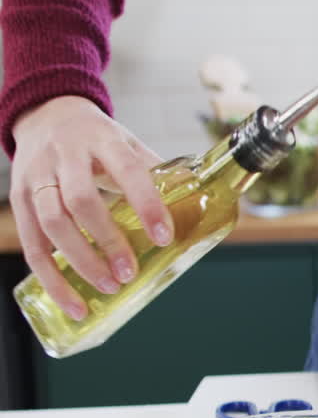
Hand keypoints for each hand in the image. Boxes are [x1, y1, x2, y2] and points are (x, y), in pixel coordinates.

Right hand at [9, 95, 169, 319]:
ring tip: (108, 287)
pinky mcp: (17, 198)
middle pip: (81, 201)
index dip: (146, 203)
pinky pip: (30, 243)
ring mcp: (36, 176)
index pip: (126, 169)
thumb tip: (199, 209)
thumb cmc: (99, 139)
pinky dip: (50, 277)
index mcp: (103, 139)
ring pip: (51, 222)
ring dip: (79, 261)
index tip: (164, 237)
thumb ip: (158, 174)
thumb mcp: (129, 143)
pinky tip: (71, 302)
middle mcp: (65, 155)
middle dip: (107, 241)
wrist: (47, 115)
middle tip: (130, 272)